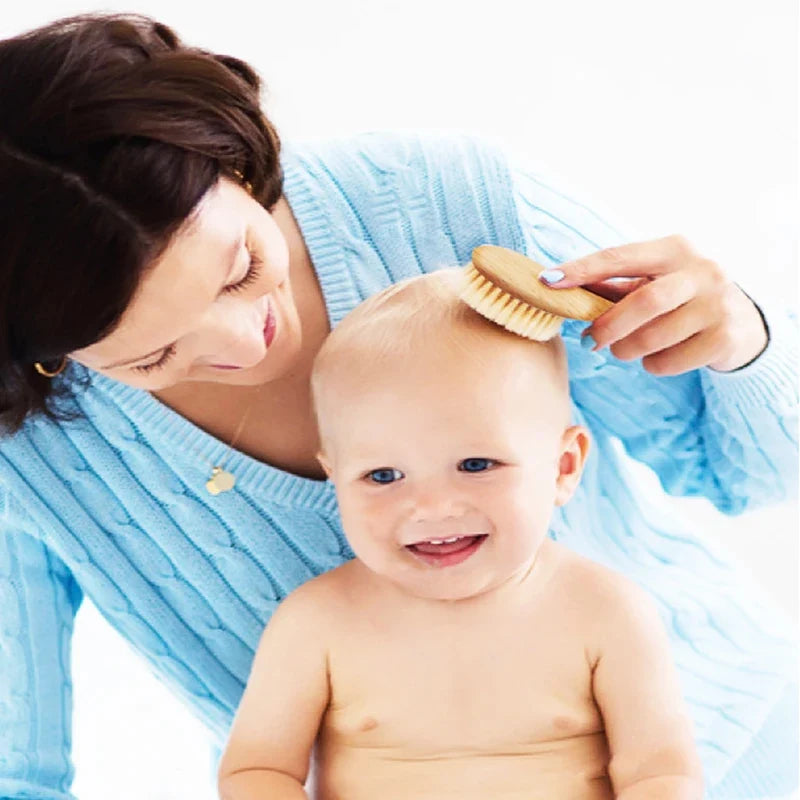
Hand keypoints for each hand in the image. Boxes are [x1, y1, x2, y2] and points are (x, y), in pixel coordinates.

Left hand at [540, 235, 767, 373]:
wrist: (742, 324)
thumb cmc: (681, 300)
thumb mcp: (653, 282)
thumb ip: (612, 286)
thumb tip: (558, 286)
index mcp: (675, 249)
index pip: (620, 257)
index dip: (582, 270)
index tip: (548, 280)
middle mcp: (702, 270)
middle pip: (643, 301)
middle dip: (608, 326)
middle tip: (589, 341)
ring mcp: (718, 304)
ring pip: (653, 337)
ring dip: (627, 350)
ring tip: (624, 349)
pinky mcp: (724, 338)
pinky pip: (668, 361)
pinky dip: (651, 365)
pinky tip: (657, 357)